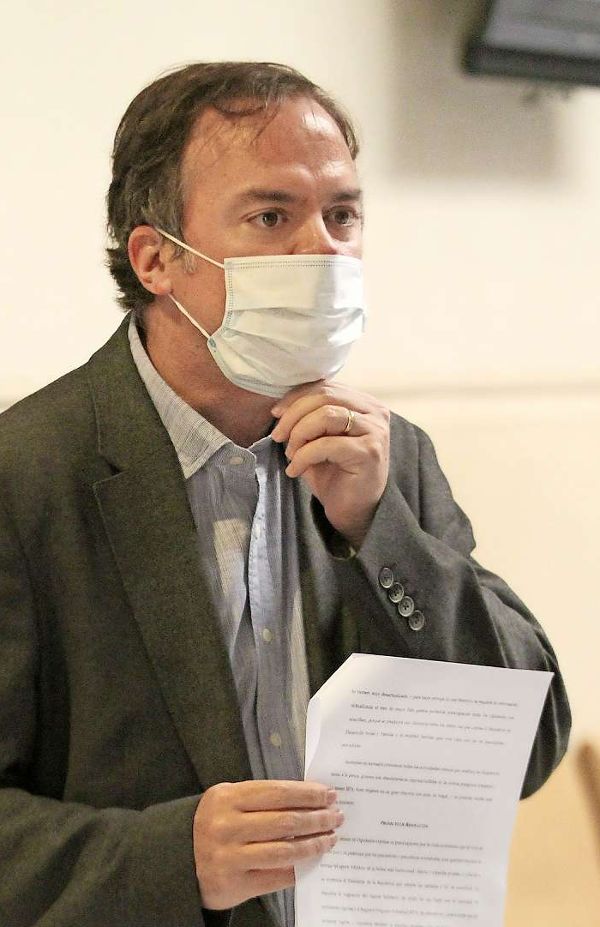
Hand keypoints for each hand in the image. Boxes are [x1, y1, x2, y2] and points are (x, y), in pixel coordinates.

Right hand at [193, 779, 341, 909]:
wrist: (178, 860)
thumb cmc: (212, 824)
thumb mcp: (228, 802)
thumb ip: (261, 799)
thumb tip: (309, 799)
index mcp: (226, 798)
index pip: (278, 792)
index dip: (308, 793)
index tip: (329, 794)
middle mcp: (226, 826)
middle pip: (285, 821)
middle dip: (317, 818)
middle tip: (337, 816)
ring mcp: (229, 857)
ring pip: (285, 850)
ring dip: (314, 844)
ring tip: (330, 838)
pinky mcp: (233, 884)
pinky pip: (276, 876)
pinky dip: (299, 868)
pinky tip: (312, 861)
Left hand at [271, 383, 389, 548]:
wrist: (353, 511)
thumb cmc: (335, 474)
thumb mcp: (319, 438)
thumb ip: (309, 416)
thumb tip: (281, 404)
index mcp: (364, 403)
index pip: (326, 387)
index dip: (296, 397)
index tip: (276, 413)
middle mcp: (375, 411)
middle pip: (325, 396)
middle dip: (293, 415)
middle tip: (277, 436)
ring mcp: (375, 431)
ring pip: (325, 415)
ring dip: (299, 434)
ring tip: (290, 454)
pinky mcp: (370, 452)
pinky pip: (327, 444)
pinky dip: (304, 456)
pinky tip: (295, 470)